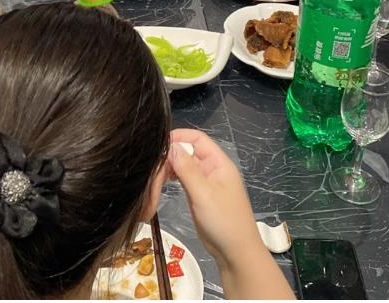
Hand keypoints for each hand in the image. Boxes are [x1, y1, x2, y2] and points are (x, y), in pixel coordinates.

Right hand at [168, 129, 268, 268]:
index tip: (159, 143)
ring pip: (185, 166)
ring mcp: (205, 183)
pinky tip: (162, 182)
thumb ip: (187, 168)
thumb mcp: (203, 193)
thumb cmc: (223, 220)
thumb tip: (171, 146)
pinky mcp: (199, 196)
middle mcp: (212, 169)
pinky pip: (184, 180)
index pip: (198, 139)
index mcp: (219, 163)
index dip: (179, 137)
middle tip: (153, 164)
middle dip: (172, 154)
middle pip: (189, 151)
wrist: (235, 252)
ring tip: (155, 174)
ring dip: (171, 167)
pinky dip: (173, 178)